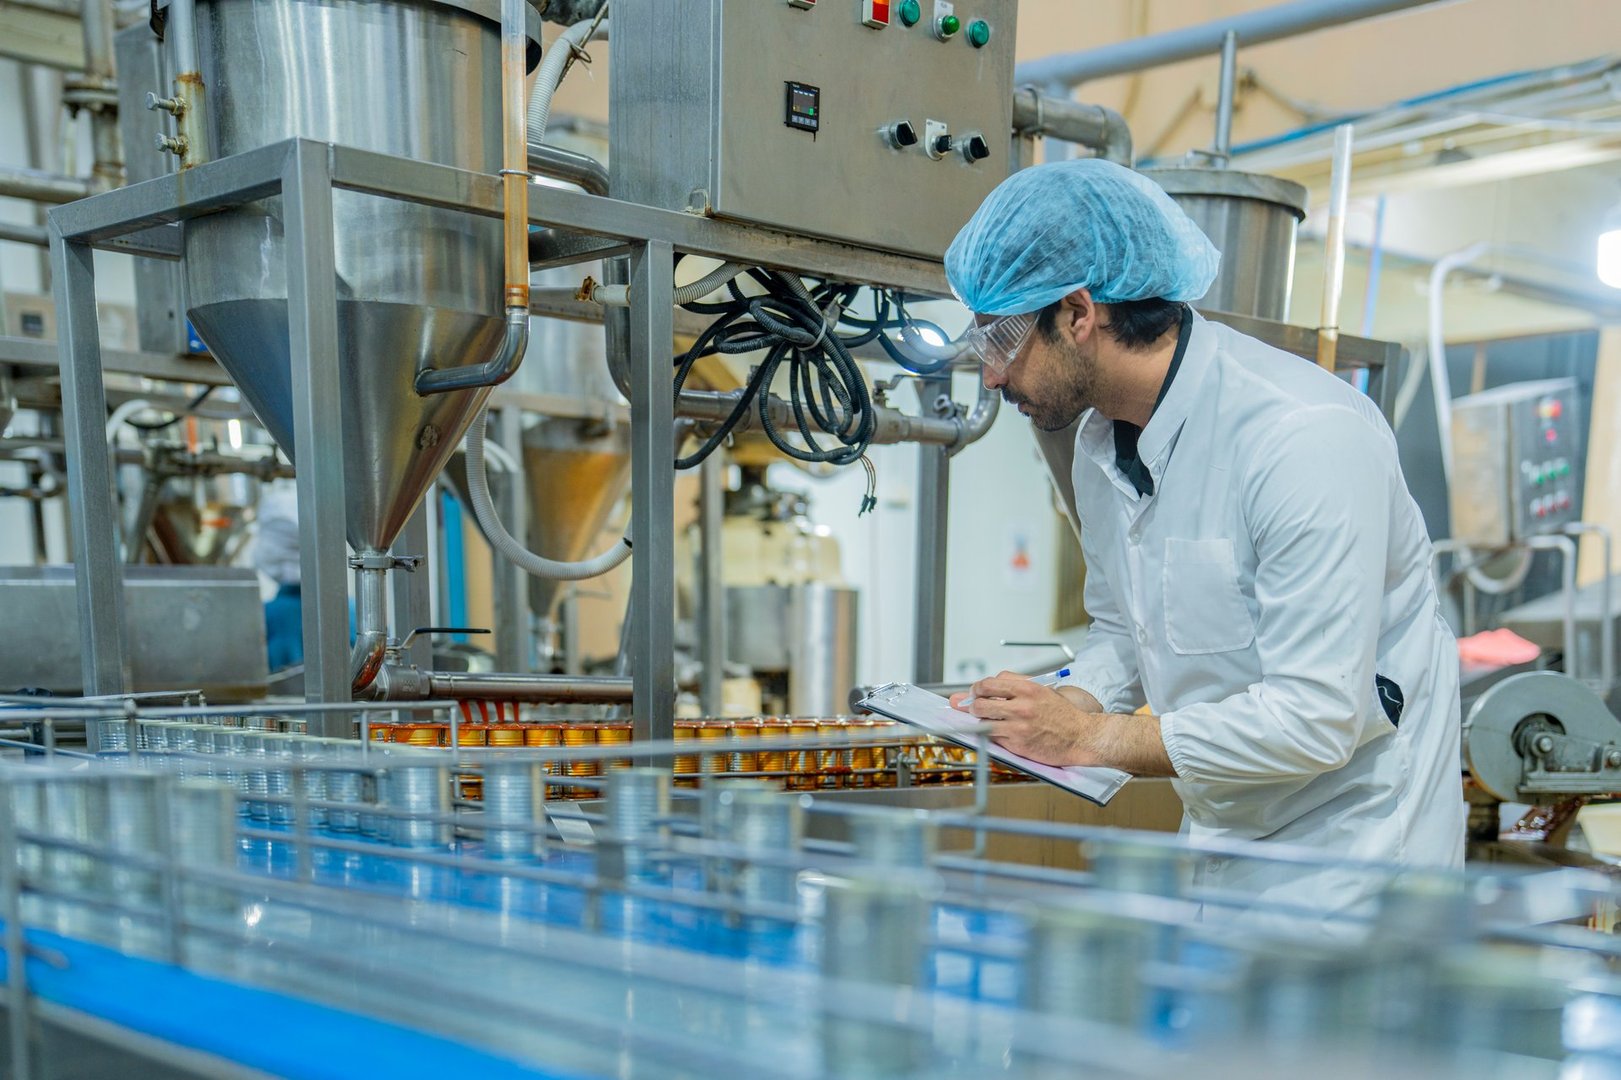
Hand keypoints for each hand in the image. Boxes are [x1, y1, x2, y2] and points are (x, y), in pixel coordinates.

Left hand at [953, 671, 1100, 766]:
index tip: (976, 693)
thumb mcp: (1040, 689)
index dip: (977, 689)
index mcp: (1027, 689)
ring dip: (982, 722)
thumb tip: (981, 687)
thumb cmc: (1060, 713)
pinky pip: (993, 738)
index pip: (988, 684)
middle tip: (977, 708)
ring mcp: (1019, 727)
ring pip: (983, 723)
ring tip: (991, 720)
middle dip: (973, 706)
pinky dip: (993, 735)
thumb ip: (1011, 684)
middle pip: (980, 704)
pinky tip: (1002, 732)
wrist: (1081, 736)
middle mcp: (1022, 707)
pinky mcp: (1018, 745)